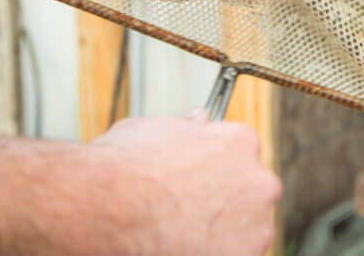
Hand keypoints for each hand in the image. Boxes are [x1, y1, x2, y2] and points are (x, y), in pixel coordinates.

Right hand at [91, 110, 281, 255]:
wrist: (105, 208)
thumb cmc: (124, 167)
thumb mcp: (153, 129)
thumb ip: (187, 128)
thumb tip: (197, 120)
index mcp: (241, 142)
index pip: (241, 153)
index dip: (214, 166)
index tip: (197, 177)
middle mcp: (258, 182)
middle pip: (249, 192)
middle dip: (223, 199)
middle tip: (187, 208)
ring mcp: (255, 227)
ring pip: (245, 230)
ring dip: (221, 232)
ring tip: (179, 232)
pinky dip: (211, 253)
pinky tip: (180, 247)